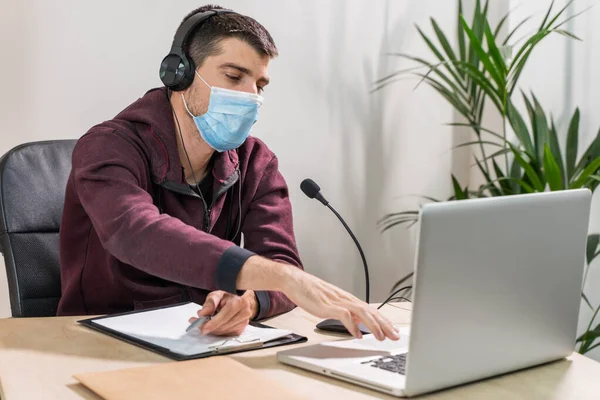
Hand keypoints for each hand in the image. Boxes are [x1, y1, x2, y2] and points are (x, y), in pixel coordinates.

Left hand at [188, 290, 257, 335]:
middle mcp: (244, 313)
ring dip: (212, 330)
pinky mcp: (240, 330)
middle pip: (225, 325)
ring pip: (224, 331)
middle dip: (210, 327)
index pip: (226, 314)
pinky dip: (216, 332)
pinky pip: (225, 335)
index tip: (203, 327)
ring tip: (202, 323)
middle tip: (197, 324)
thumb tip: (203, 314)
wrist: (240, 303)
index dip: (214, 322)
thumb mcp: (217, 295)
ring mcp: (243, 323)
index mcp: (240, 302)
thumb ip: (210, 303)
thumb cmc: (228, 299)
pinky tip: (211, 327)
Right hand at [281, 268, 399, 340]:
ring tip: (380, 337)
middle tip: (396, 336)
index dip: (384, 321)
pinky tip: (357, 334)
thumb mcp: (332, 304)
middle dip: (385, 324)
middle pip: (371, 311)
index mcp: (348, 299)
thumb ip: (346, 313)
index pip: (371, 310)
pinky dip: (352, 326)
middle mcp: (346, 299)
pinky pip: (344, 315)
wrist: (295, 281)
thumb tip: (359, 324)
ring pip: (361, 312)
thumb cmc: (311, 292)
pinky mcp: (327, 306)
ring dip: (373, 325)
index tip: (394, 330)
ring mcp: (337, 302)